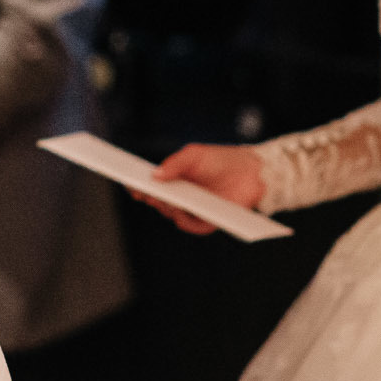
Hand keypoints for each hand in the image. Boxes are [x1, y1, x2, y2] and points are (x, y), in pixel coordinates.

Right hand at [134, 143, 266, 233]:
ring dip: (166, 207)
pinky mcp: (205, 222)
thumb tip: (154, 174)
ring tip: (165, 198)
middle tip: (146, 191)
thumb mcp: (194, 155)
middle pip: (157, 201)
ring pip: (170, 214)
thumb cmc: (221, 160)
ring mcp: (192, 211)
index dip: (138, 186)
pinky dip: (184, 219)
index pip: (151, 186)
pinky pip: (189, 225)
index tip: (129, 182)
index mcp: (173, 181)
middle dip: (150, 196)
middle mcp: (180, 198)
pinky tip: (181, 210)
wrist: (251, 171)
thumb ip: (174, 163)